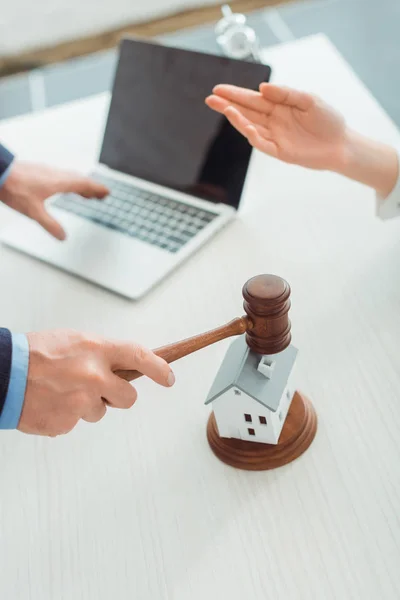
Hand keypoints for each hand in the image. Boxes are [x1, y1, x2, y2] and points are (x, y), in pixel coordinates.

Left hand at [0, 161, 108, 239]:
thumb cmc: (15, 188)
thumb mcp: (34, 211)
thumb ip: (50, 224)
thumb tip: (62, 236)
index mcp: (59, 182)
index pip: (84, 184)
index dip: (97, 188)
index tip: (106, 192)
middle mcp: (55, 174)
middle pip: (79, 180)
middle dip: (91, 188)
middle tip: (100, 194)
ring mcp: (47, 171)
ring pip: (70, 177)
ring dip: (80, 185)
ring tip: (85, 193)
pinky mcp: (38, 171)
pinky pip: (60, 176)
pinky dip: (68, 183)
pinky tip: (62, 188)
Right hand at [18, 330, 174, 436]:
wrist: (3, 374)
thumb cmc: (35, 354)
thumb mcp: (75, 341)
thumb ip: (101, 354)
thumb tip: (121, 366)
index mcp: (97, 350)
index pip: (141, 357)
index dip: (160, 368)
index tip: (169, 377)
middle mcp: (93, 377)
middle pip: (129, 397)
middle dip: (118, 396)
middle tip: (100, 389)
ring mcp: (80, 404)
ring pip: (99, 412)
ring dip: (86, 405)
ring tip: (62, 391)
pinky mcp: (65, 424)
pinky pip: (75, 423)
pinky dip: (66, 415)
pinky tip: (51, 402)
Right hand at [206, 83, 347, 170]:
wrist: (341, 144)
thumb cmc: (328, 120)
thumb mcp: (309, 100)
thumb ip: (286, 93)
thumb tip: (263, 88)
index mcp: (278, 106)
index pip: (252, 99)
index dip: (235, 94)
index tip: (218, 89)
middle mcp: (273, 121)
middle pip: (246, 112)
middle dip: (228, 105)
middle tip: (210, 99)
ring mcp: (275, 137)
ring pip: (250, 127)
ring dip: (237, 119)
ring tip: (225, 108)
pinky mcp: (280, 151)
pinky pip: (262, 143)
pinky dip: (252, 135)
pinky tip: (244, 126)